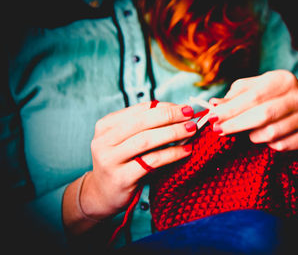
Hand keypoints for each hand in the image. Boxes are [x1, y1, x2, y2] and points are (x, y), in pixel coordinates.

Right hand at [81, 102, 195, 219]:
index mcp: (106, 126)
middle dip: (170, 115)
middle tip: (190, 114)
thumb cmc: (121, 163)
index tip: (183, 107)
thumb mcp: (124, 140)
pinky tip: (186, 150)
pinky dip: (172, 153)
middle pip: (142, 122)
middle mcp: (104, 141)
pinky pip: (152, 161)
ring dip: (173, 132)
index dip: (164, 107)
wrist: (103, 195)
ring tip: (191, 129)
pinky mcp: (121, 178)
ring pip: (146, 140)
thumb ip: (143, 126)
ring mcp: (110, 160)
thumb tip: (176, 110)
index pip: (139, 110)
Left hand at [208, 70, 297, 150]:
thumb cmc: (274, 98)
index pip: (253, 96)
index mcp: (283, 80)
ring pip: (271, 133)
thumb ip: (235, 96)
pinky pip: (281, 146)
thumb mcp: (256, 89)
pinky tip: (266, 138)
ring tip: (247, 132)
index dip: (230, 108)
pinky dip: (268, 145)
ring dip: (252, 136)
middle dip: (236, 124)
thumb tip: (214, 104)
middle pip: (262, 115)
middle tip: (218, 129)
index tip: (212, 116)